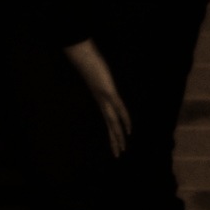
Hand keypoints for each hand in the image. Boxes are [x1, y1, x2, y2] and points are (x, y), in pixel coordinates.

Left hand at [64, 39, 131, 156]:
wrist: (80, 54)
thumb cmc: (88, 61)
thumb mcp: (97, 74)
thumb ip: (101, 79)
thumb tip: (102, 80)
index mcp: (99, 100)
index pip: (107, 120)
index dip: (112, 133)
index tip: (115, 144)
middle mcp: (101, 102)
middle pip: (109, 126)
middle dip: (114, 141)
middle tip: (117, 156)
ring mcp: (105, 98)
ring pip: (113, 121)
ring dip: (118, 136)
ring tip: (122, 150)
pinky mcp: (109, 92)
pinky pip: (119, 108)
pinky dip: (125, 119)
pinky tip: (129, 130)